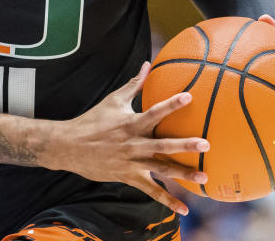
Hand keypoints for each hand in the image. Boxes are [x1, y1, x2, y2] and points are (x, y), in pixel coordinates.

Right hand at [54, 62, 207, 215]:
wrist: (69, 147)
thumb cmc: (92, 121)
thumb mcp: (112, 100)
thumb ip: (133, 84)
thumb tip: (147, 64)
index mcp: (131, 123)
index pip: (154, 112)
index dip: (171, 104)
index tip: (189, 97)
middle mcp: (133, 143)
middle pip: (162, 144)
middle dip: (184, 145)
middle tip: (205, 144)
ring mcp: (132, 162)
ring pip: (161, 169)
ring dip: (183, 174)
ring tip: (203, 176)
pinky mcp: (129, 176)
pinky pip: (151, 191)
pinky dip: (167, 201)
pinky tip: (183, 210)